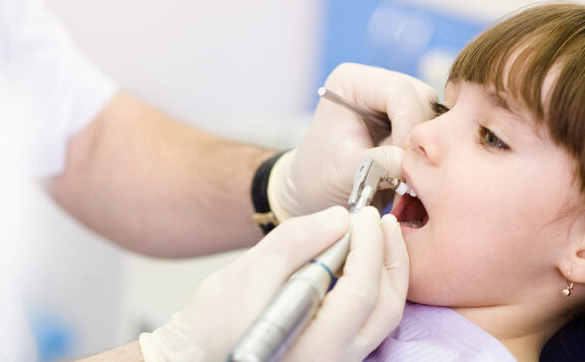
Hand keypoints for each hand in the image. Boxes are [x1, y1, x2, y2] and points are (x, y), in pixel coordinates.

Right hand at [138, 206, 408, 361]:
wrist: (194, 355)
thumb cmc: (212, 324)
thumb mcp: (248, 273)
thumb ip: (296, 242)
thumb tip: (339, 218)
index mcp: (315, 347)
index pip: (361, 291)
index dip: (369, 247)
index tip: (367, 215)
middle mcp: (334, 360)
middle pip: (385, 308)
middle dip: (389, 258)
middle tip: (382, 221)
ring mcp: (337, 360)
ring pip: (383, 317)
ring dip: (386, 272)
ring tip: (379, 235)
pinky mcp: (334, 354)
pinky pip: (371, 321)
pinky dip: (374, 286)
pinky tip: (363, 260)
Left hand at [268, 63, 436, 219]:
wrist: (315, 190)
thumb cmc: (320, 177)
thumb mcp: (345, 171)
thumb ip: (378, 162)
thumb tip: (411, 160)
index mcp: (351, 81)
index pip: (398, 90)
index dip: (408, 125)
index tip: (404, 161)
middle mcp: (375, 82)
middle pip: (420, 98)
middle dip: (418, 136)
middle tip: (410, 171)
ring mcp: (392, 99)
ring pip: (431, 114)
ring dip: (424, 145)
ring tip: (408, 174)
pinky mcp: (405, 119)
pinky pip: (430, 130)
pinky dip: (425, 151)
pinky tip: (411, 172)